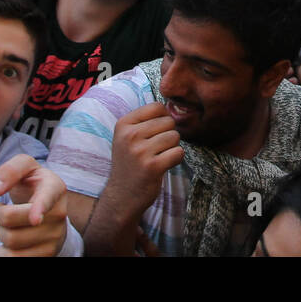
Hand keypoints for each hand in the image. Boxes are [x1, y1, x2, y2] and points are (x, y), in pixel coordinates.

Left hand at [0, 154, 70, 255]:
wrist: (49, 208)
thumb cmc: (32, 184)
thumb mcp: (25, 168)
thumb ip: (9, 170)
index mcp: (55, 187)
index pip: (45, 198)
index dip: (40, 208)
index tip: (35, 219)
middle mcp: (59, 213)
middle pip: (10, 220)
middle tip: (2, 210)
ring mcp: (55, 236)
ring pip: (10, 241)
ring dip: (1, 234)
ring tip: (11, 225)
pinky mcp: (48, 255)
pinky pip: (13, 259)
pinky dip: (5, 252)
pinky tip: (13, 243)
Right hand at [104, 102, 183, 221]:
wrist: (122, 196)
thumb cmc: (130, 163)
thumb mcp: (127, 137)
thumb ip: (145, 120)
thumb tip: (171, 105)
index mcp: (123, 124)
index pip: (157, 107)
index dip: (162, 119)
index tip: (153, 134)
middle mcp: (130, 136)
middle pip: (168, 121)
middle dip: (168, 134)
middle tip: (155, 150)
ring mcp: (141, 151)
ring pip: (175, 136)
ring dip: (172, 148)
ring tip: (158, 158)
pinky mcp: (153, 167)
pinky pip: (178, 152)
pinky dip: (175, 159)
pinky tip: (163, 166)